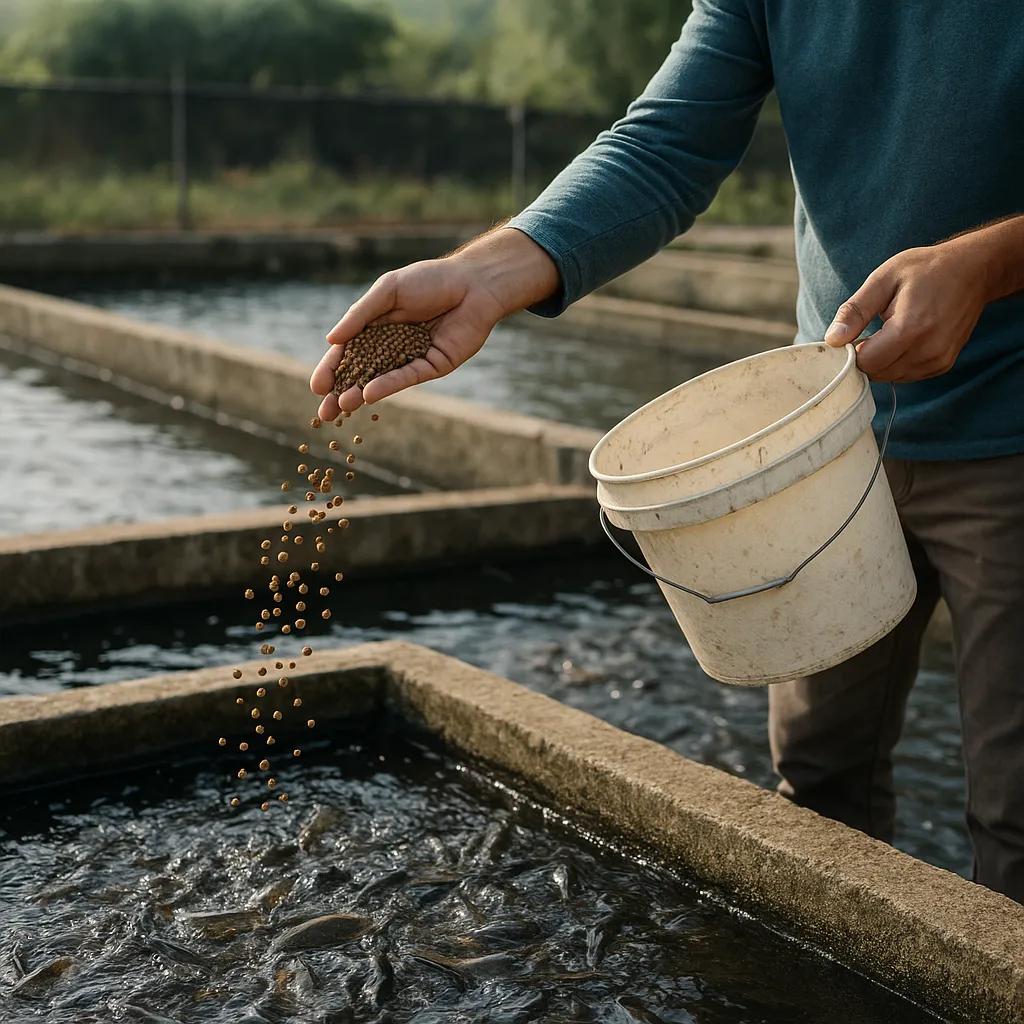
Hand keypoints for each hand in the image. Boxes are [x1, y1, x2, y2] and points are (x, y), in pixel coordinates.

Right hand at [309, 227, 558, 418]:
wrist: (473, 283)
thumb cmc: (430, 280)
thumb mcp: (388, 290)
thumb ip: (361, 314)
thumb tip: (331, 339)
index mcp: (376, 325)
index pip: (348, 352)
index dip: (332, 369)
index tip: (317, 387)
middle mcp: (392, 345)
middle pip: (361, 372)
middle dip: (342, 392)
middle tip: (326, 412)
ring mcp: (411, 357)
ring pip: (382, 379)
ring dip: (361, 393)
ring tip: (344, 406)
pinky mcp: (432, 366)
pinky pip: (407, 377)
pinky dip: (388, 385)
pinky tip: (370, 394)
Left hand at [824, 240, 988, 382]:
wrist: (974, 270)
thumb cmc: (925, 269)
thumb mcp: (883, 279)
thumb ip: (855, 311)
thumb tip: (832, 340)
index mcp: (910, 329)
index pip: (866, 363)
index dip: (853, 351)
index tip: (855, 332)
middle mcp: (928, 351)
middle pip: (877, 373)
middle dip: (867, 356)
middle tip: (872, 329)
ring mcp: (939, 360)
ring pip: (891, 376)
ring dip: (882, 360)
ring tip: (891, 330)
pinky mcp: (944, 365)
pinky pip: (907, 374)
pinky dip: (898, 362)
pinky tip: (905, 338)